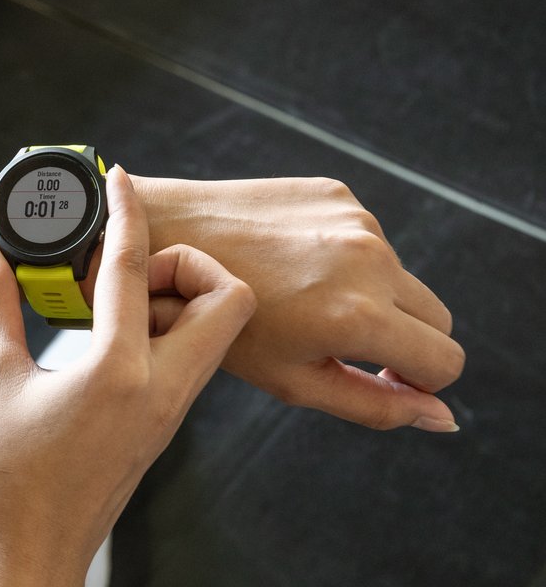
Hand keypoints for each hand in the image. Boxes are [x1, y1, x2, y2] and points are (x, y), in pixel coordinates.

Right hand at [0, 167, 255, 585]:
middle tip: (127, 264)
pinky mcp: (161, 427)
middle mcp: (161, 390)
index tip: (120, 180)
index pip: (134, 268)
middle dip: (188, 263)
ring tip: (110, 296)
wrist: (24, 558)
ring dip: (176, 297)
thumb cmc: (5, 484)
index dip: (127, 213)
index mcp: (118, 372)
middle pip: (227, 299)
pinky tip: (106, 331)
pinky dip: (162, 329)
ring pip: (214, 331)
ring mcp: (169, 412)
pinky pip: (188, 359)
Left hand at [131, 175, 463, 431]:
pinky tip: (291, 264)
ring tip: (302, 301)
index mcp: (359, 316)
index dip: (418, 381)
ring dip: (373, 296)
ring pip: (402, 277)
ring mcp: (356, 219)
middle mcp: (369, 260)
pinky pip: (369, 237)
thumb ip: (375, 405)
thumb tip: (442, 417)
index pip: (444, 361)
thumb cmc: (218, 323)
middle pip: (437, 318)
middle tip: (346, 347)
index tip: (380, 378)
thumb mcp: (292, 380)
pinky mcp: (337, 192)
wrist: (165, 238)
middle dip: (406, 341)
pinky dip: (346, 258)